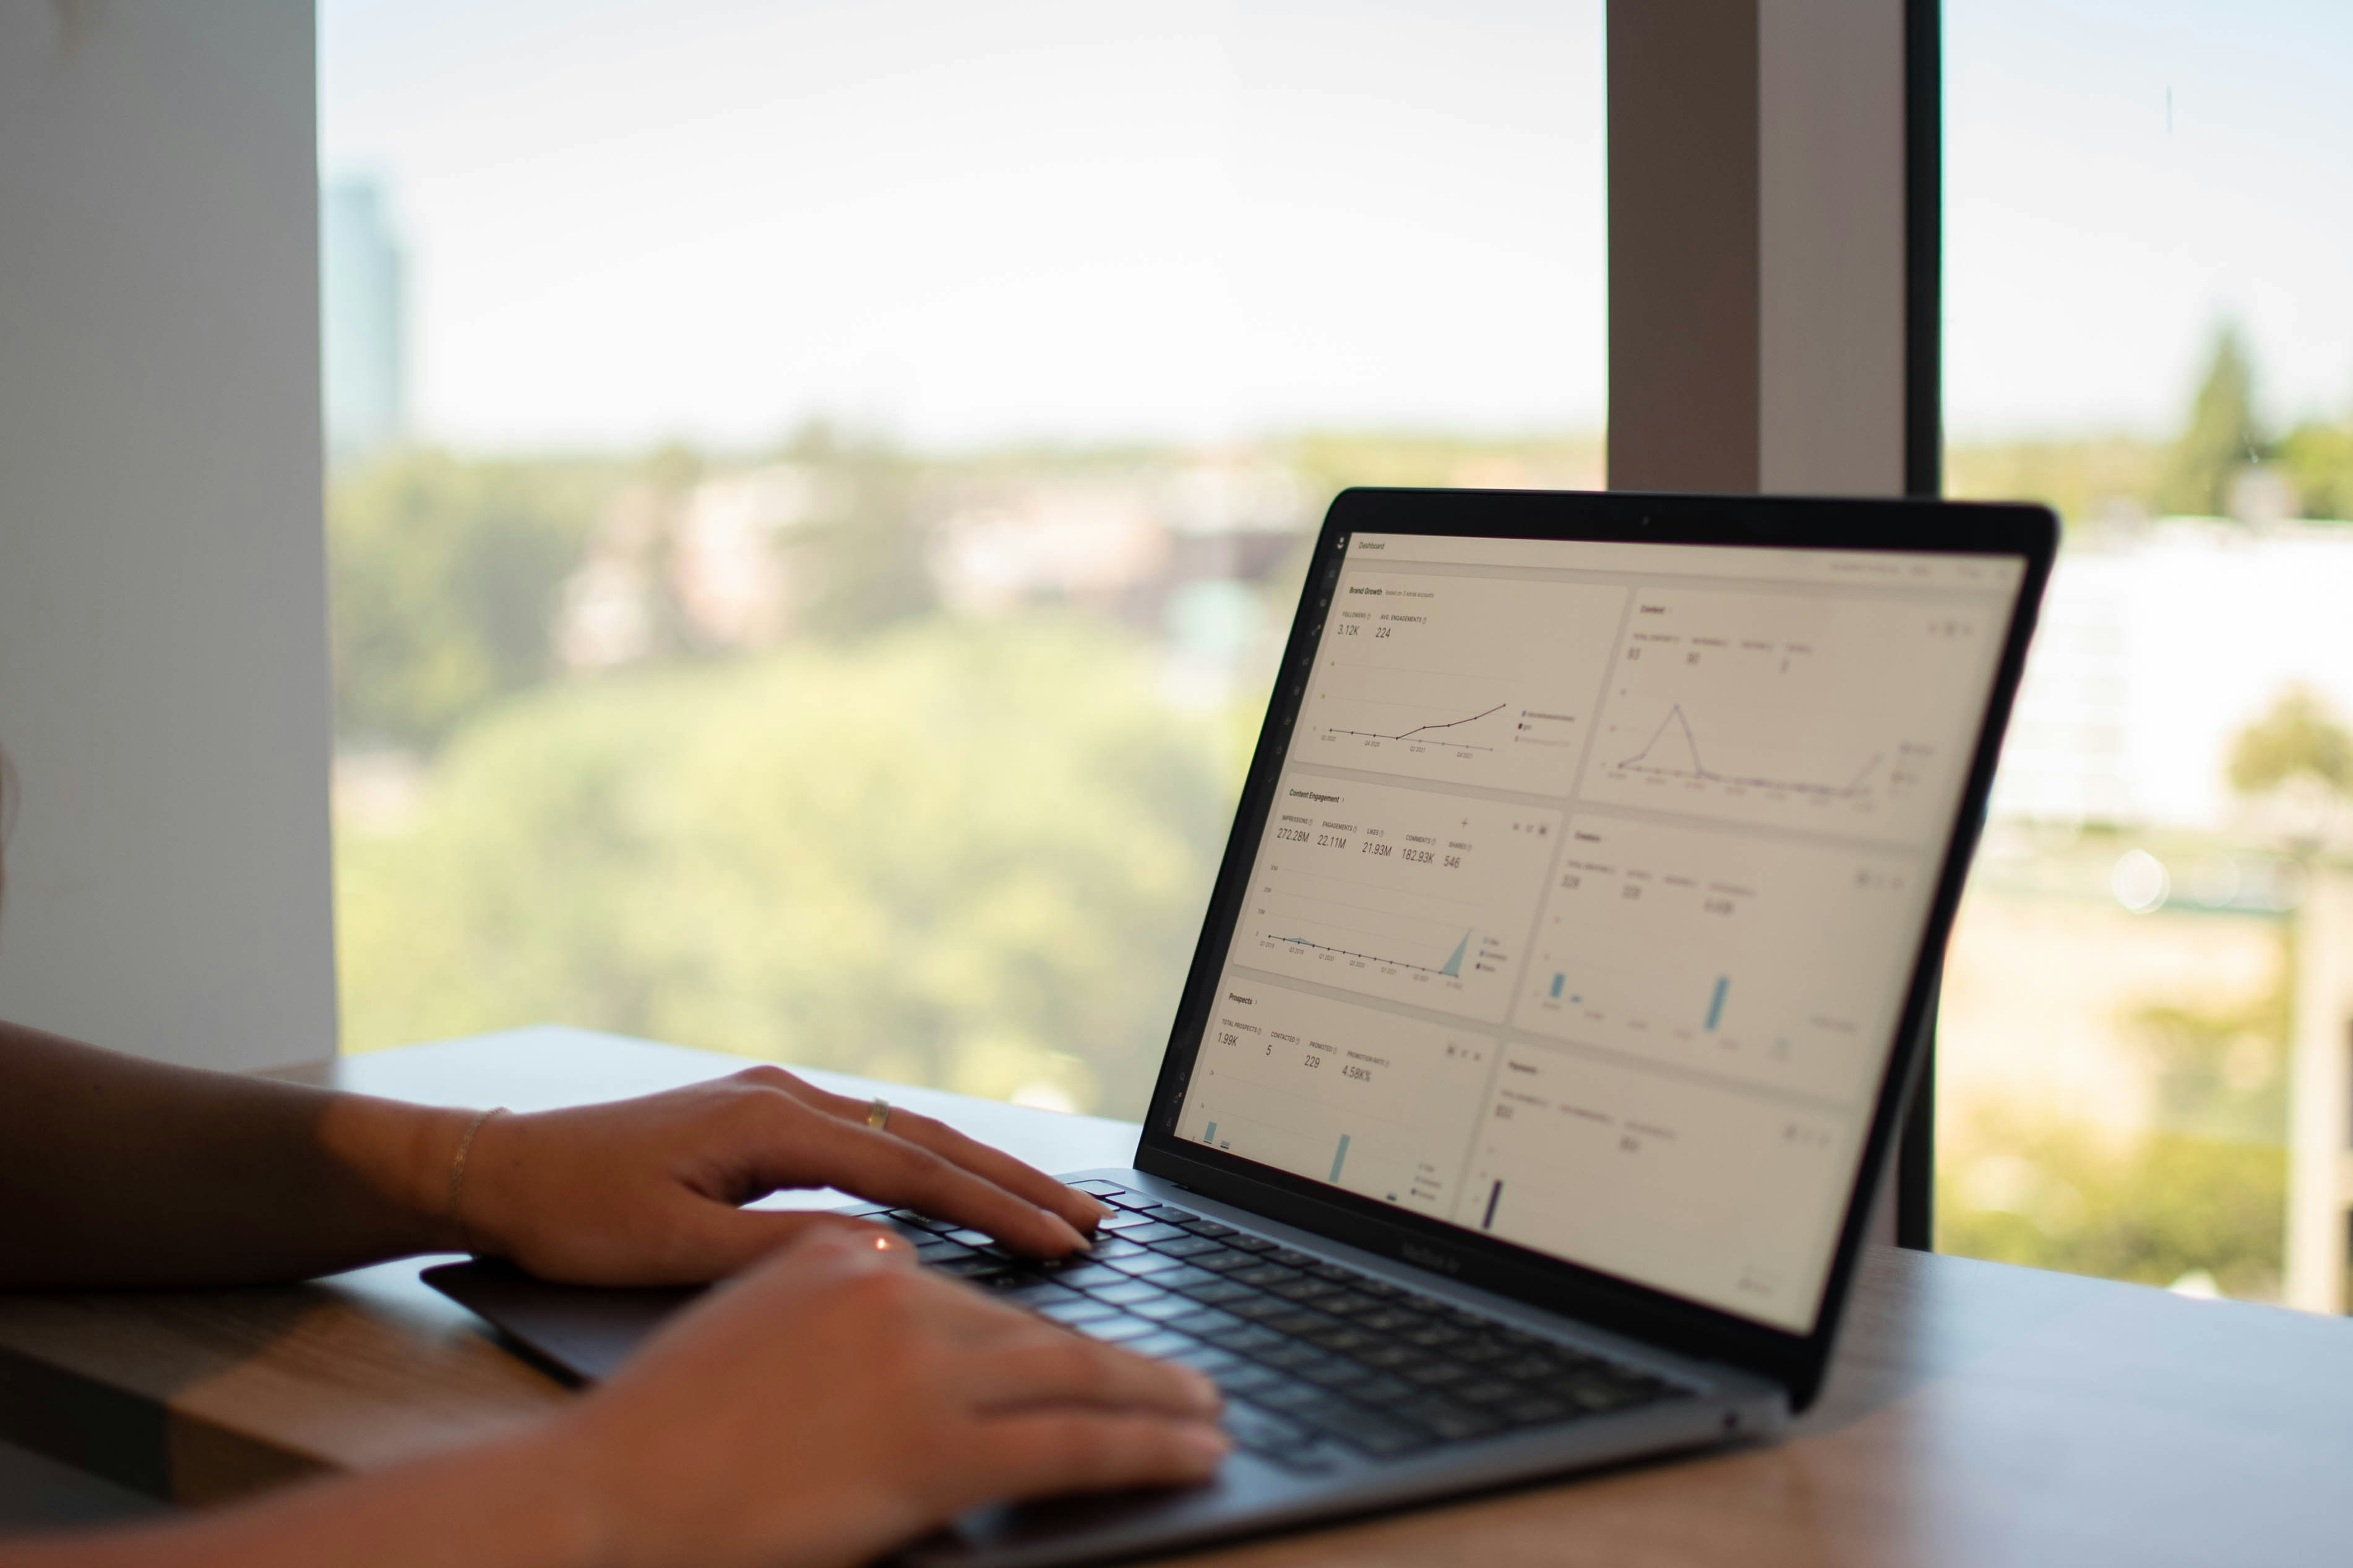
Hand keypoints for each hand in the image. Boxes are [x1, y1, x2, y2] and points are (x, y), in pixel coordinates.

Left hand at [456, 1066, 1111, 1284]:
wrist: (497, 1167)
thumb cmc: (572, 1214)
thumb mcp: (668, 1247)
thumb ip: (779, 1252)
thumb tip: (887, 1255)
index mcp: (772, 1120)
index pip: (911, 1172)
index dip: (993, 1209)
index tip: (1062, 1241)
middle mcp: (787, 1095)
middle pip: (928, 1139)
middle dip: (1016, 1180)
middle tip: (1093, 1220)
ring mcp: (778, 1099)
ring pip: (908, 1135)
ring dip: (982, 1171)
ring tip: (1053, 1207)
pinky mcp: (764, 1118)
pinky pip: (874, 1140)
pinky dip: (932, 1167)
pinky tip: (963, 1191)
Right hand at [544, 1228, 1228, 1567]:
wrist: (597, 1493)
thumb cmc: (655, 1432)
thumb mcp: (748, 1327)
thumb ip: (832, 1309)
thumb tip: (902, 1306)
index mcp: (843, 1255)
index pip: (976, 1289)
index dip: (1050, 1319)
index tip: (1096, 1331)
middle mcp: (891, 1289)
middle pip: (1035, 1329)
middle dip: (1123, 1357)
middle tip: (1187, 1375)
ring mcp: (917, 1364)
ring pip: (1074, 1376)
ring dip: (1152, 1397)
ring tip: (1202, 1411)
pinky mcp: (935, 1444)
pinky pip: (1070, 1442)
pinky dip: (1144, 1444)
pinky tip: (1189, 1447)